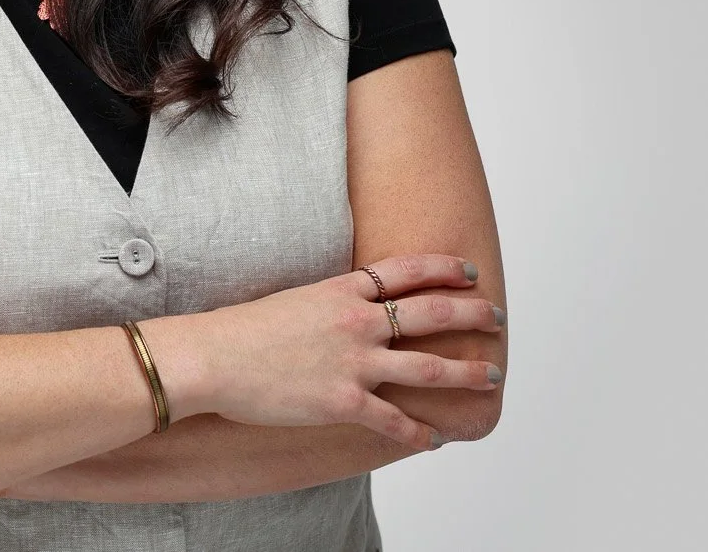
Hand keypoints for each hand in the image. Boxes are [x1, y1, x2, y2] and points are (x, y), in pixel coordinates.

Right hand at [162, 254, 502, 448]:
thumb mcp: (295, 299)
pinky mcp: (343, 401)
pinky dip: (418, 432)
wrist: (213, 358)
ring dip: (465, 372)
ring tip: (490, 377)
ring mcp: (353, 362)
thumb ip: (331, 303)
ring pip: (428, 366)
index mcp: (342, 290)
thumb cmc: (242, 332)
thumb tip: (352, 307)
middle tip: (495, 319)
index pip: (407, 270)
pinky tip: (434, 438)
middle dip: (471, 315)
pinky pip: (394, 420)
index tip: (469, 272)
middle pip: (431, 312)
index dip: (444, 269)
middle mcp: (357, 321)